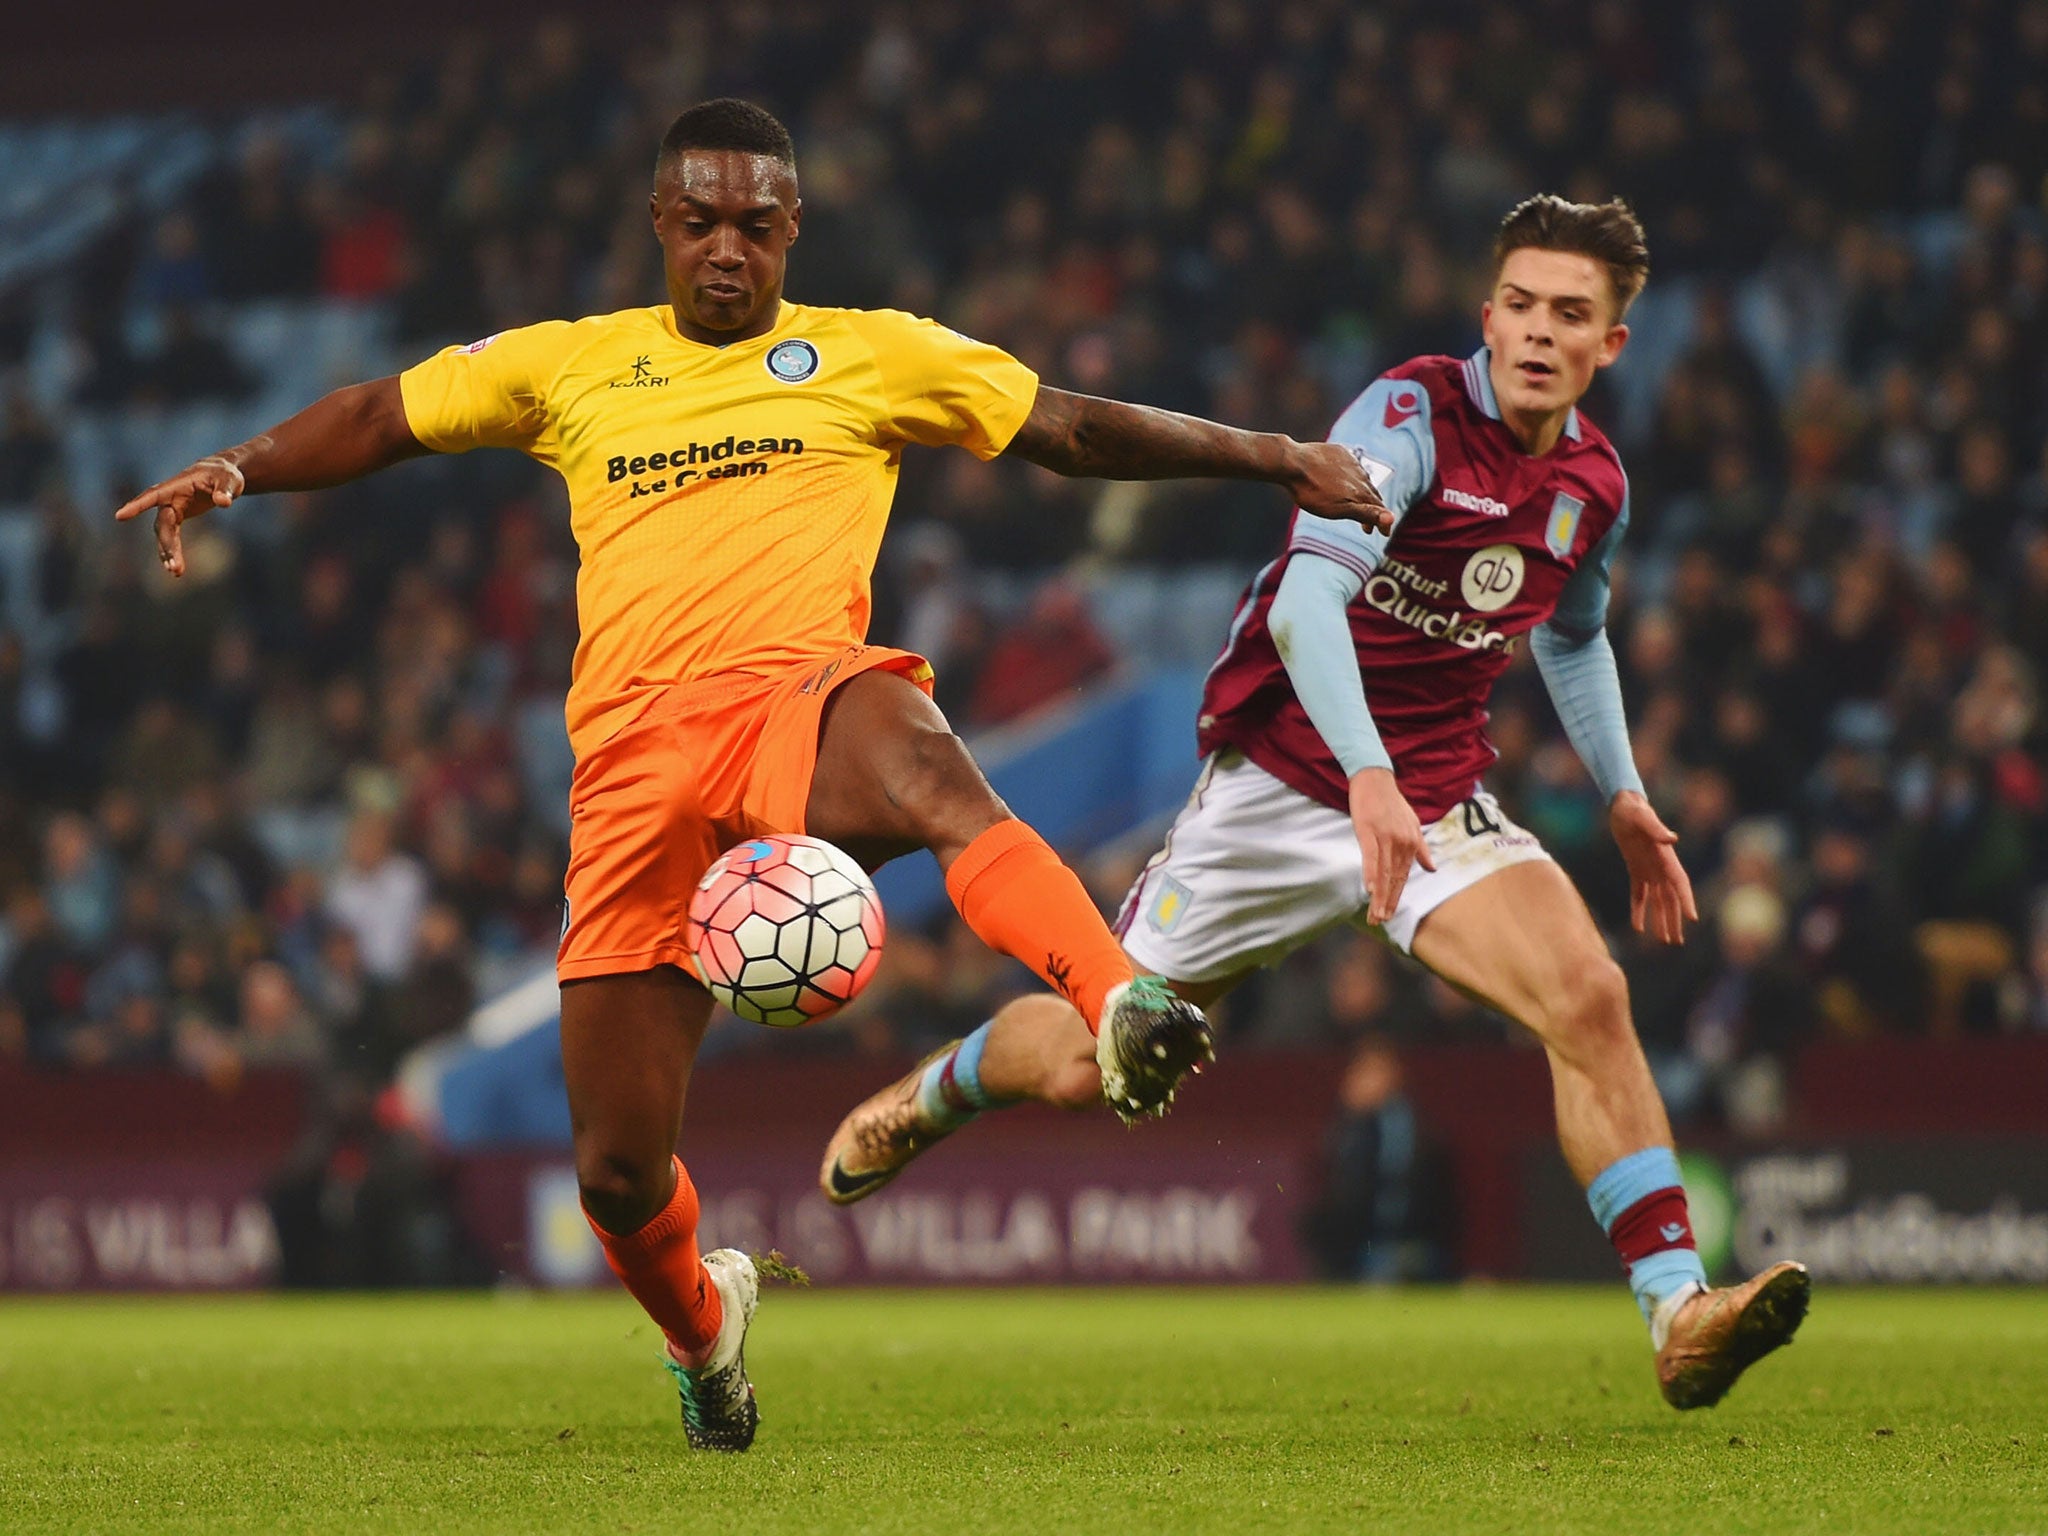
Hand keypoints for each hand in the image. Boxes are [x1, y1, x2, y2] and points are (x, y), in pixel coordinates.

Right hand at [114, 457, 244, 577]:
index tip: (120, 516)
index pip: (153, 495)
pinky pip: (171, 537)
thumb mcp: (229, 479)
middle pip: (162, 524)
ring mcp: (171, 509)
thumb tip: (224, 502)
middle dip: (167, 544)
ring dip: (168, 553)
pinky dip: (172, 552)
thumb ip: (225, 490)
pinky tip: (175, 569)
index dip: (137, 505)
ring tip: (176, 572)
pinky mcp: (177, 519)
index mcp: (176, 486)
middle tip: (175, 566)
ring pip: (164, 534)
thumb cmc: (224, 474)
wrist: (221, 476)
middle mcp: (169, 499)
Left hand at [1288, 441, 1392, 533]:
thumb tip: (1392, 518)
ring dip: (1362, 492)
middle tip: (1367, 525)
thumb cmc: (1313, 492)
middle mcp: (1361, 475)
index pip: (1379, 508)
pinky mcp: (1338, 452)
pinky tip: (1345, 478)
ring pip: (1362, 480)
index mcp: (1361, 491)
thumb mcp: (1339, 509)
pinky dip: (1352, 476)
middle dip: (1373, 510)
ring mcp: (1350, 462)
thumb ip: (1366, 513)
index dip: (1383, 522)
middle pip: (1372, 495)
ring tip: (1356, 501)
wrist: (1293, 463)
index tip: (1385, 533)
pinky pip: (1351, 465)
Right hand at [1349, 767, 1434, 926]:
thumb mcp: (1412, 824)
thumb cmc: (1391, 801)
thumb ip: (1422, 848)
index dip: (1395, 896)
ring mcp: (1386, 838)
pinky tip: (1368, 889)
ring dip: (1379, 896)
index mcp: (1410, 844)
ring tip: (1375, 915)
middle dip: (1387, 902)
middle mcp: (1402, 843)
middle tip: (1381, 922)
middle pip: (1393, 879)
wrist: (1375, 778)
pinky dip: (1370, 873)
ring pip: (1383, 873)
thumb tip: (1432, 869)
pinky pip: (1371, 857)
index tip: (1388, 914)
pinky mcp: (1369, 831)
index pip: (1402, 877)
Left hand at [1611, 790, 1697, 944]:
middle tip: (1677, 941)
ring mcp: (1649, 869)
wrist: (1623, 804)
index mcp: (1665, 857)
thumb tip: (1672, 839)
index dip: (1686, 900)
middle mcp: (1660, 866)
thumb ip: (1656, 828)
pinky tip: (1637, 927)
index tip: (1693, 918)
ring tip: (1663, 940)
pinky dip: (1638, 910)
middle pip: (1670, 898)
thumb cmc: (1633, 809)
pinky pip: (1638, 894)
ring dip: (1660, 919)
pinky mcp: (1635, 869)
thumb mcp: (1642, 817)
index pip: (1680, 882)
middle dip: (1674, 919)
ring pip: (1657, 900)